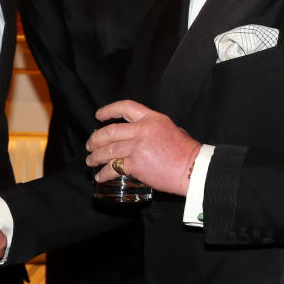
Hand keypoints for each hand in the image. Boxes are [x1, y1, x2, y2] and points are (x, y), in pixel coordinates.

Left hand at [86, 100, 201, 196]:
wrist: (194, 170)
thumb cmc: (186, 152)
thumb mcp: (171, 129)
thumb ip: (152, 128)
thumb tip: (139, 133)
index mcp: (152, 118)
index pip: (125, 107)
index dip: (109, 110)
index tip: (99, 115)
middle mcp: (142, 130)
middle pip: (110, 131)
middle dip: (95, 138)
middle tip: (90, 145)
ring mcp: (137, 147)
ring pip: (108, 149)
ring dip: (95, 156)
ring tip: (90, 161)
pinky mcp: (136, 164)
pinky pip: (113, 168)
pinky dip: (104, 173)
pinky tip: (100, 176)